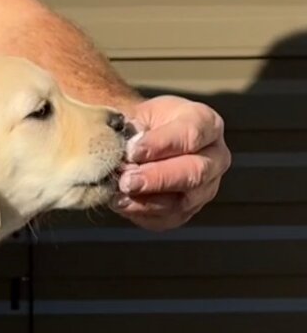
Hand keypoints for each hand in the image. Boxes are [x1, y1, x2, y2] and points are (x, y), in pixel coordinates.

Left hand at [113, 95, 230, 231]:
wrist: (136, 144)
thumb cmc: (140, 124)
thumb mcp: (135, 114)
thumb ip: (130, 128)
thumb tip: (121, 148)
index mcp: (206, 124)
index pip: (191, 134)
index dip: (160, 144)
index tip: (132, 151)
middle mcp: (214, 157)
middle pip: (194, 172)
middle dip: (157, 178)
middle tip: (127, 180)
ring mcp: (205, 187)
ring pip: (183, 201)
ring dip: (147, 201)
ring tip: (119, 195)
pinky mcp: (187, 210)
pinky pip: (167, 218)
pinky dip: (142, 214)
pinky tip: (122, 204)